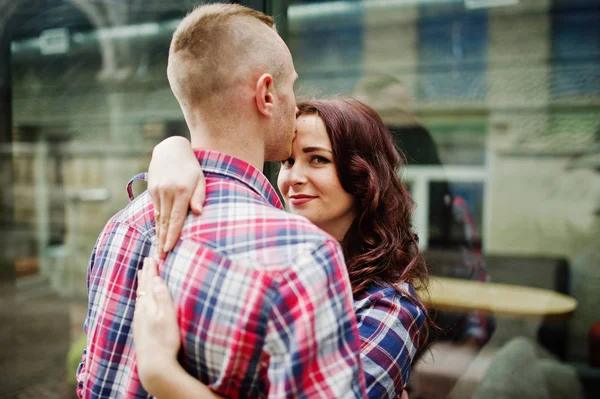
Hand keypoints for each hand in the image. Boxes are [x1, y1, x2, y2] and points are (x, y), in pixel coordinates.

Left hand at [133, 257, 180, 394]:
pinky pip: (140, 306)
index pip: (150, 282)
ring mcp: (140, 321)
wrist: (154, 365)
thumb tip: (157, 278)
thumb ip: (162, 296)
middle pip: (143, 288)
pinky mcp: (141, 330)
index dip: (151, 269)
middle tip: (146, 261)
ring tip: (141, 276)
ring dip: (142, 285)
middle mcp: (142, 311)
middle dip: (145, 274)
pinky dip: (142, 298)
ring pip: (140, 297)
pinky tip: (142, 301)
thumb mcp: (167, 315)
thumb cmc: (165, 341)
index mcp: (149, 305)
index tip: (151, 257)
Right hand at [149, 136, 205, 258]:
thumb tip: (198, 213)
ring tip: (158, 251)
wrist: (171, 150)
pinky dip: (156, 224)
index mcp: (181, 191)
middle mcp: (167, 192)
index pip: (176, 218)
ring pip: (158, 218)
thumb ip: (199, 196)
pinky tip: (157, 235)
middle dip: (163, 241)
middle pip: (164, 222)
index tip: (170, 249)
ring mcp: (157, 191)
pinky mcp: (152, 191)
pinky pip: (155, 211)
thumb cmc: (191, 167)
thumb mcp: (200, 179)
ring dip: (158, 235)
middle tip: (161, 259)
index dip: (172, 235)